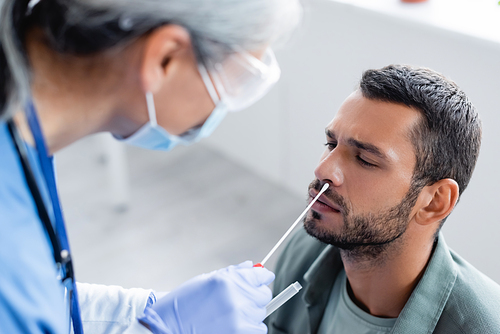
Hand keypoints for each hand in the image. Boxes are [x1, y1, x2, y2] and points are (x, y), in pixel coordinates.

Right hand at [139, 261, 274, 333]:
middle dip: (254, 296)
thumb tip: (252, 266)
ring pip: (260, 313)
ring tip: (229, 316)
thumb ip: (232, 273)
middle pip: (263, 295)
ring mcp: (240, 318)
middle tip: (239, 301)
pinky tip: (232, 326)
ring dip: (250, 313)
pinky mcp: (242, 333)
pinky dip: (249, 328)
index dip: (262, 277)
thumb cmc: (184, 304)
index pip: (260, 275)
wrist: (168, 328)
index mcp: (228, 280)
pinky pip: (258, 329)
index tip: (263, 279)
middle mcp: (237, 298)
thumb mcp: (206, 281)